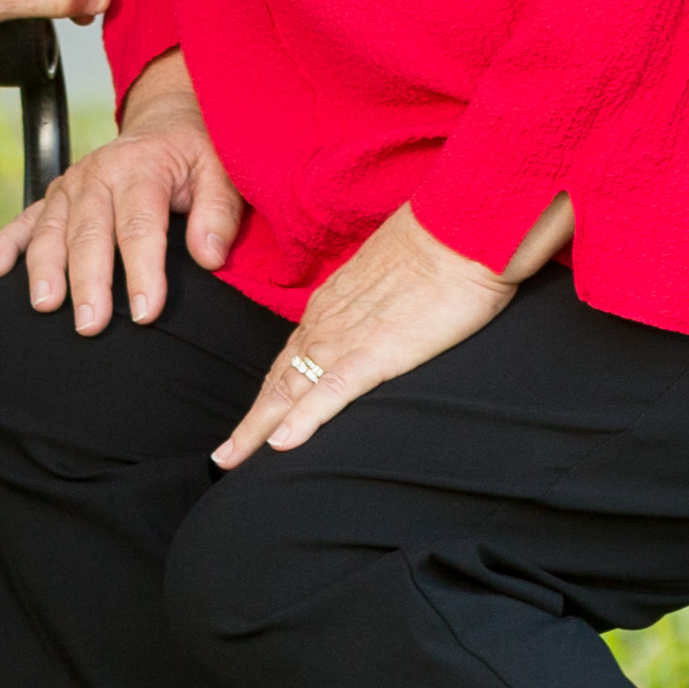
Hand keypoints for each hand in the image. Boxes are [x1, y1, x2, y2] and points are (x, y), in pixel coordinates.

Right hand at [0, 109, 245, 332]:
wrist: (166, 124)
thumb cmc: (197, 156)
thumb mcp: (222, 172)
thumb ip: (219, 212)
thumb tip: (209, 256)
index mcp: (142, 167)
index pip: (139, 225)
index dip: (142, 271)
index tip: (145, 313)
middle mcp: (99, 174)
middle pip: (89, 233)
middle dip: (88, 281)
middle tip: (91, 326)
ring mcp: (71, 185)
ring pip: (52, 231)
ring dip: (45, 269)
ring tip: (46, 306)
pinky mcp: (55, 196)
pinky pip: (25, 220)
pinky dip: (6, 245)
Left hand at [213, 210, 528, 467]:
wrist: (463, 227)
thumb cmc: (440, 243)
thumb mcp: (395, 273)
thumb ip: (378, 298)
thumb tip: (385, 313)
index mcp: (333, 303)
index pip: (292, 355)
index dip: (271, 390)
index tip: (254, 420)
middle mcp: (328, 321)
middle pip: (279, 379)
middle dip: (251, 420)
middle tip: (225, 457)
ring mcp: (348, 337)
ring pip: (291, 389)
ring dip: (258, 427)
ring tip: (233, 460)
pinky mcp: (377, 351)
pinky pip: (332, 391)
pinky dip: (304, 418)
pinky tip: (280, 443)